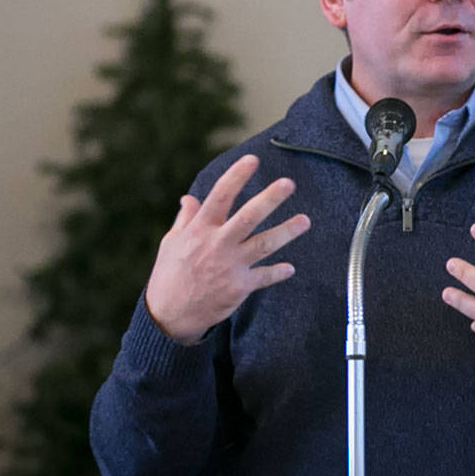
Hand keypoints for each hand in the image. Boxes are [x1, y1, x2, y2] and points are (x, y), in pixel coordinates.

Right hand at [144, 154, 310, 344]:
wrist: (169, 315)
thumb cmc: (169, 275)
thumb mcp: (171, 242)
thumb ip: (186, 218)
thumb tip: (189, 197)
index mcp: (200, 229)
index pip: (220, 196)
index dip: (236, 177)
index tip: (253, 160)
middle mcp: (217, 244)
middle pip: (248, 217)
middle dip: (270, 199)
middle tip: (288, 183)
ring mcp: (230, 266)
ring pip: (264, 245)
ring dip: (286, 232)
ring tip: (305, 220)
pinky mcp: (239, 287)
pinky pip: (264, 277)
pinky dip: (278, 272)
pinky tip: (290, 268)